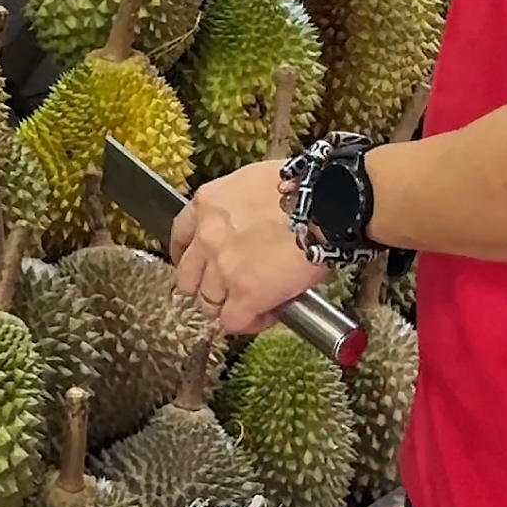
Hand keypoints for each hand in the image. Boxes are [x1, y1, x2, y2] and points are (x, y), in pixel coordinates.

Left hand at [171, 160, 328, 333]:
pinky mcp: (245, 294)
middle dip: (205, 286)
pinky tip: (267, 314)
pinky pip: (233, 322)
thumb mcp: (252, 183)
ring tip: (251, 304)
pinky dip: (248, 323)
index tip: (199, 264)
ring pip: (207, 303)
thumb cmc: (301, 188)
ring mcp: (223, 268)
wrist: (326, 204)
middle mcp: (206, 237)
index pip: (180, 237)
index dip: (189, 256)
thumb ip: (234, 209)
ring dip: (226, 306)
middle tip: (227, 289)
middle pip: (187, 277)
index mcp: (206, 205)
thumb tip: (243, 229)